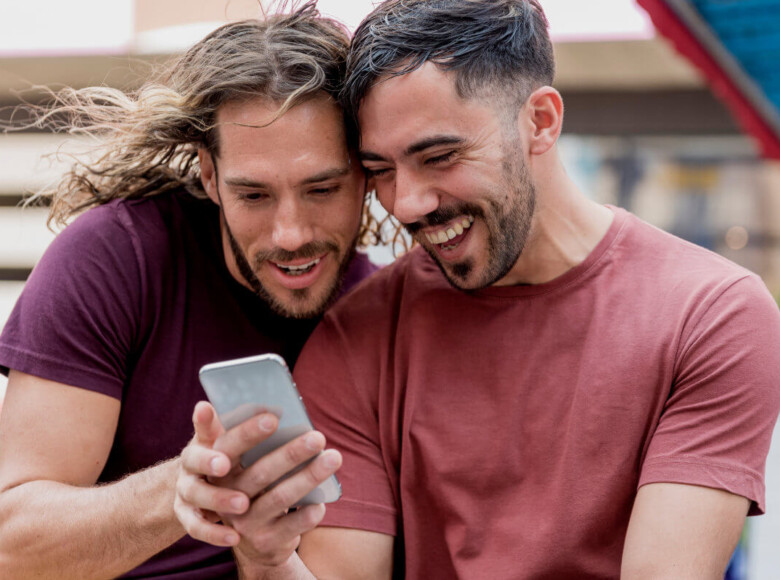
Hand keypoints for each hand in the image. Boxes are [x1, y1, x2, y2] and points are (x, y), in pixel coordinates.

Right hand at [174, 401, 341, 568]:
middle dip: (291, 454)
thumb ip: (237, 432)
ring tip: (334, 458)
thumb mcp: (236, 459)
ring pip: (279, 498)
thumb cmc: (249, 481)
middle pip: (260, 473)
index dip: (248, 433)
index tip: (274, 418)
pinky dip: (307, 514)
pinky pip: (289, 526)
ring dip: (309, 477)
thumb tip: (262, 404)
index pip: (229, 447)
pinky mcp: (263, 541)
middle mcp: (227, 496)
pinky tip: (322, 503)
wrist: (247, 537)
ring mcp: (243, 522)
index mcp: (218, 469)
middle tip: (318, 437)